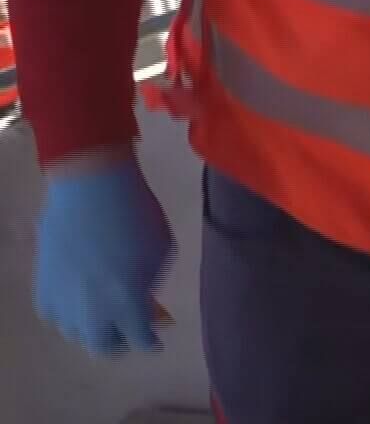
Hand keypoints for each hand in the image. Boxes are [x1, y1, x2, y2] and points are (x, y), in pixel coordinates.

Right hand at [34, 150, 175, 354]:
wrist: (91, 190)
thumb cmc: (137, 216)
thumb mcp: (161, 253)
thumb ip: (149, 283)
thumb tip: (139, 296)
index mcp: (128, 305)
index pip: (139, 340)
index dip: (149, 342)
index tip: (154, 342)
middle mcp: (92, 312)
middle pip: (102, 346)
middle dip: (118, 341)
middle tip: (127, 329)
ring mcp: (63, 302)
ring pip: (75, 332)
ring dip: (92, 326)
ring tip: (103, 311)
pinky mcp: (41, 287)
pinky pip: (54, 313)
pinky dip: (68, 311)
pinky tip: (77, 300)